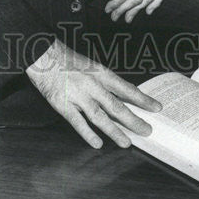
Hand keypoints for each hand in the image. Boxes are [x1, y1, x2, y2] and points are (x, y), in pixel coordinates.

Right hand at [26, 38, 161, 148]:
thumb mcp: (90, 65)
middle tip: (147, 131)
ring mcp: (77, 95)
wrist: (42, 54)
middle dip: (133, 120)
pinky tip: (98, 143)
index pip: (126, 88)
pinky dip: (88, 134)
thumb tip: (122, 95)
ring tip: (126, 143)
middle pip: (116, 106)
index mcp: (100, 72)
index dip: (142, 99)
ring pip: (100, 117)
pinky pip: (78, 122)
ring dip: (115, 131)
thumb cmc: (66, 59)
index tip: (156, 107)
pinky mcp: (63, 104)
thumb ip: (104, 81)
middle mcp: (91, 84)